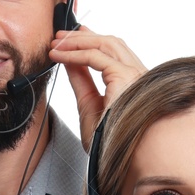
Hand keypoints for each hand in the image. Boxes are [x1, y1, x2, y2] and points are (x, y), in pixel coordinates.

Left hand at [47, 25, 147, 149]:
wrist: (117, 158)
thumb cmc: (108, 142)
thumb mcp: (88, 105)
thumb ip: (81, 82)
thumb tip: (69, 62)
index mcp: (134, 83)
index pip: (113, 53)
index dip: (92, 41)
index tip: (73, 37)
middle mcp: (139, 75)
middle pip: (112, 43)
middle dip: (83, 36)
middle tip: (60, 35)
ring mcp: (135, 74)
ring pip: (106, 44)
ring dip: (78, 41)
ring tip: (56, 43)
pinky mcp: (125, 76)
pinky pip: (95, 57)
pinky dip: (74, 54)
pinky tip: (58, 56)